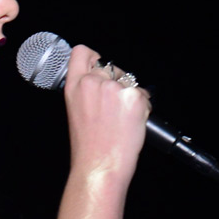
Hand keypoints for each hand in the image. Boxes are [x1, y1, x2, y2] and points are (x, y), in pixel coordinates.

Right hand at [62, 45, 150, 180]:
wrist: (100, 165)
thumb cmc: (88, 146)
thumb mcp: (76, 111)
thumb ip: (86, 91)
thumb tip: (103, 82)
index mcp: (75, 86)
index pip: (82, 53)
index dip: (94, 57)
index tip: (98, 64)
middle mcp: (93, 82)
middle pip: (112, 67)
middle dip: (118, 82)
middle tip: (115, 107)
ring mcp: (114, 88)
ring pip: (130, 81)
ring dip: (131, 96)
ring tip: (122, 119)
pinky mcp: (134, 97)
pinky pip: (144, 95)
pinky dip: (143, 107)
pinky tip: (132, 122)